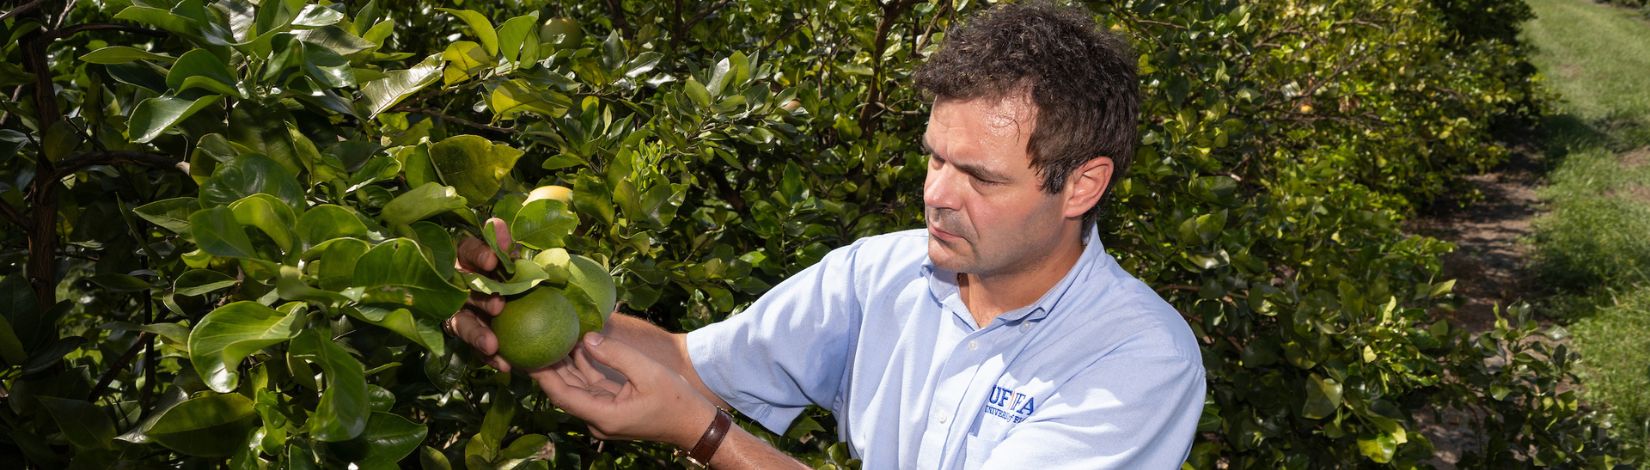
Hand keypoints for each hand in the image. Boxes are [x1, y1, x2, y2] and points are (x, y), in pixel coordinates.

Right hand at [447, 217, 514, 371]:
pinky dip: (489, 356)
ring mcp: (456, 312)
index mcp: (466, 260)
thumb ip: (503, 245)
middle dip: (481, 299)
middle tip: (499, 306)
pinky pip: (475, 348)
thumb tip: (497, 224)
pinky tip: (504, 364)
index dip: (477, 255)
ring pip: (463, 323)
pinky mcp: (464, 336)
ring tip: (493, 345)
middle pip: (464, 291)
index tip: (492, 261)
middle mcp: (455, 285)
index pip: (467, 252)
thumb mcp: (506, 259)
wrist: (507, 306)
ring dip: (477, 334)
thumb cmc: (504, 273)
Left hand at [532, 332, 718, 449]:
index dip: (542, 375)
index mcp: (603, 415)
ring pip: (576, 387)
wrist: (694, 424)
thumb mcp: (647, 372)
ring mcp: (604, 415)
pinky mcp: (611, 408)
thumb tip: (586, 339)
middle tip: (533, 339)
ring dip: (565, 365)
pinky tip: (576, 346)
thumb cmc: (676, 401)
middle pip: (564, 390)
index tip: (528, 354)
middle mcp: (598, 419)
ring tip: (552, 336)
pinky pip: (591, 386)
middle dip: (549, 366)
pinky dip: (583, 368)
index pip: (561, 395)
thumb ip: (616, 355)